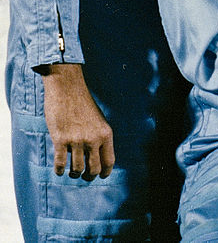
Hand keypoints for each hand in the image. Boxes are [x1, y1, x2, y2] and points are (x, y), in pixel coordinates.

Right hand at [40, 64, 114, 179]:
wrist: (68, 89)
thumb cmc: (83, 105)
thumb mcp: (98, 121)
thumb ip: (99, 137)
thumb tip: (96, 157)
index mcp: (106, 134)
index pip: (109, 161)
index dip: (105, 172)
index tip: (101, 176)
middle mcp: (93, 139)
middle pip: (94, 169)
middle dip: (89, 176)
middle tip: (84, 176)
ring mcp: (77, 140)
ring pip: (77, 169)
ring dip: (74, 174)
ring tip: (71, 172)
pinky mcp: (61, 140)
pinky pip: (60, 163)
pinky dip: (59, 170)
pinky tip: (59, 170)